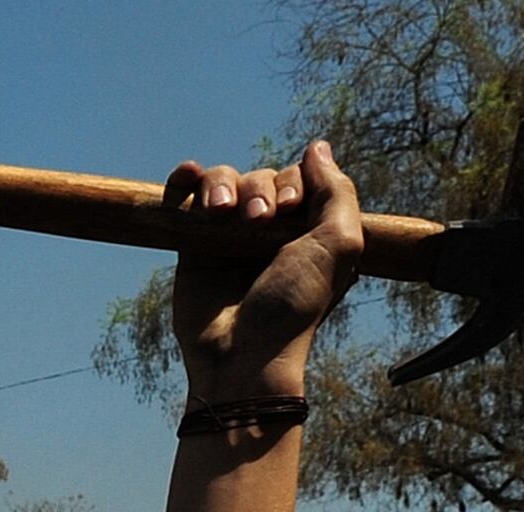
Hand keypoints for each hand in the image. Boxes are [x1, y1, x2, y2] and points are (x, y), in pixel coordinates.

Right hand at [163, 141, 362, 403]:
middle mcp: (269, 231)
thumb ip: (337, 192)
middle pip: (259, 177)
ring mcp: (228, 236)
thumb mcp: (339, 245)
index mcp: (308, 231)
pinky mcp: (191, 244)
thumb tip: (318, 146)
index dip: (293, 184)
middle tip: (258, 223)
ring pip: (222, 180)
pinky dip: (184, 180)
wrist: (242, 353)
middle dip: (259, 190)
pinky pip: (185, 195)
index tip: (290, 212)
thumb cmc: (295, 304)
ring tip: (220, 215)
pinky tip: (187, 179)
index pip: (298, 178)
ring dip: (221, 185)